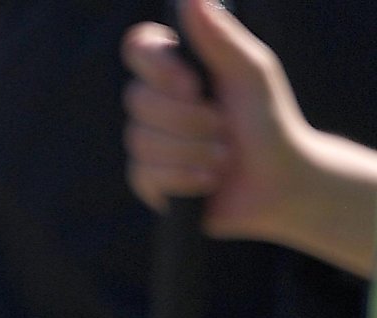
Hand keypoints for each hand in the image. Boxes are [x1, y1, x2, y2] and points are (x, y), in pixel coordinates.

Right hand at [122, 0, 308, 241]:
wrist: (276, 184)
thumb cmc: (268, 122)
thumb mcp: (250, 72)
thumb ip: (220, 37)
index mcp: (178, 68)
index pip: (138, 48)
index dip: (156, 66)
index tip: (190, 82)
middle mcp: (157, 103)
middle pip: (137, 100)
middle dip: (187, 119)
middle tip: (223, 126)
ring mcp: (150, 144)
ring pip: (141, 141)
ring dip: (191, 151)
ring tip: (223, 157)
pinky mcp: (150, 183)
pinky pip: (146, 175)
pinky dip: (184, 177)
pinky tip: (208, 181)